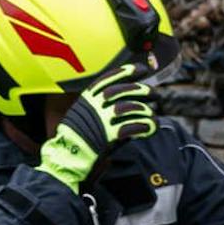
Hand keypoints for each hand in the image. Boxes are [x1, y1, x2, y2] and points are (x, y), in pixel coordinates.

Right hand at [37, 57, 159, 191]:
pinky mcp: (108, 135)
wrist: (69, 155)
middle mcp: (94, 106)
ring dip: (145, 110)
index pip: (108, 79)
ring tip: (153, 115)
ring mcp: (101, 120)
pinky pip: (132, 127)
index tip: (141, 69)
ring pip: (129, 108)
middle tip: (154, 93)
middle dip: (141, 90)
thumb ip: (102, 106)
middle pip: (122, 91)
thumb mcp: (86, 113)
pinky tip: (150, 128)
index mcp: (87, 98)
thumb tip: (126, 98)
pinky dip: (144, 126)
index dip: (126, 72)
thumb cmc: (79, 136)